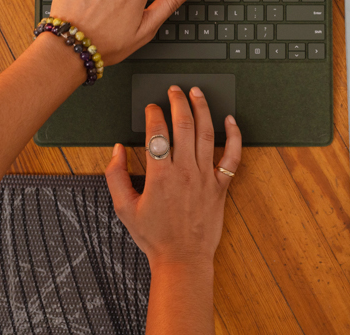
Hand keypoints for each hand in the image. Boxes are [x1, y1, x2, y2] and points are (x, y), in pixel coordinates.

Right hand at [105, 86, 242, 268]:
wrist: (182, 259)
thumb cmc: (155, 236)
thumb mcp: (124, 208)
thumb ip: (115, 176)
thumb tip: (116, 151)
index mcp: (160, 175)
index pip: (157, 133)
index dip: (154, 114)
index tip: (151, 108)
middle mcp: (185, 171)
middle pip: (183, 125)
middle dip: (178, 102)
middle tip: (174, 90)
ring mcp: (206, 177)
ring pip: (206, 133)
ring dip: (202, 109)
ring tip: (197, 93)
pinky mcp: (220, 186)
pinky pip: (232, 156)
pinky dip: (234, 136)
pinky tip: (230, 120)